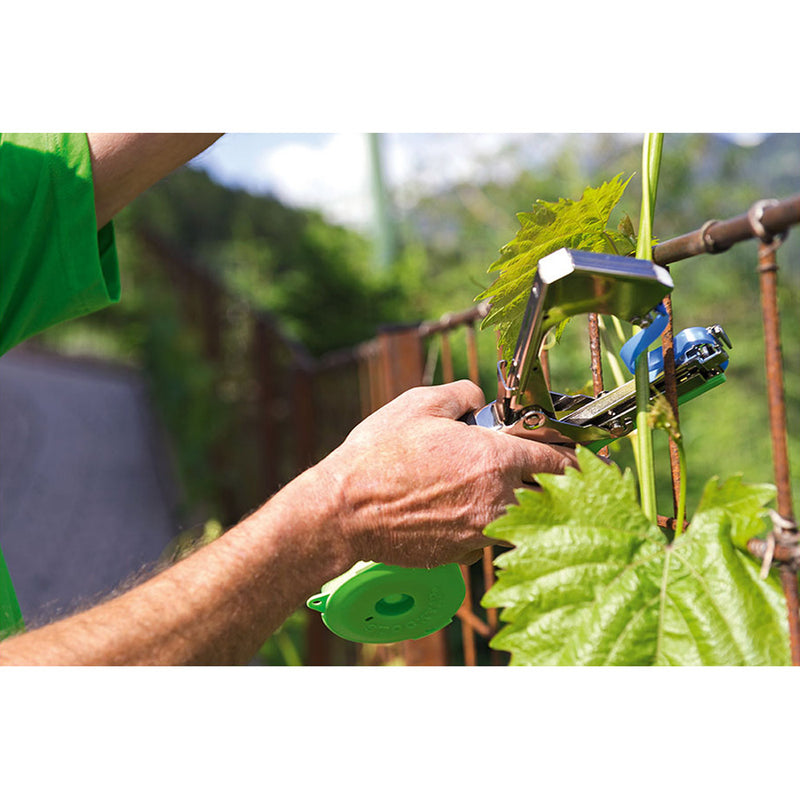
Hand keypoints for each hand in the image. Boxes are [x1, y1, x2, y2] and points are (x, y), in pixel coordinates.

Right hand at [315, 380, 577, 568]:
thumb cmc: (379, 454)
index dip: (573, 456)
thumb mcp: (420, 404)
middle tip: (547, 471)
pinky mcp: (461, 554)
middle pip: (552, 498)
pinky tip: (467, 510)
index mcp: (495, 460)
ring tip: (505, 489)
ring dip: (526, 506)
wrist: (344, 510)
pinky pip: (492, 539)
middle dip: (555, 484)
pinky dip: (492, 525)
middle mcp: (498, 502)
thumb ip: (463, 394)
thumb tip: (479, 400)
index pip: (560, 462)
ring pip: (525, 522)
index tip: (577, 456)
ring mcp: (481, 533)